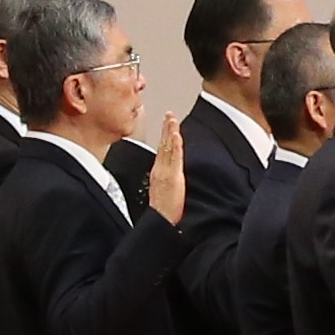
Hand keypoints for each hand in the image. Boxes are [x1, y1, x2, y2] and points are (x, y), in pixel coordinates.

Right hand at [145, 110, 189, 225]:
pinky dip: (174, 145)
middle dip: (166, 128)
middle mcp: (159, 169)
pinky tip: (176, 135)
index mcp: (158, 172)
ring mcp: (165, 172)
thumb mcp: (163, 191)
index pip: (161, 150)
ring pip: (167, 148)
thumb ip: (166, 181)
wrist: (160, 220)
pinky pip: (174, 157)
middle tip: (169, 114)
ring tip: (173, 120)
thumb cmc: (163, 210)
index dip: (164, 136)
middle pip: (163, 144)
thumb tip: (171, 177)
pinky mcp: (172, 176)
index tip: (167, 124)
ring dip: (170, 132)